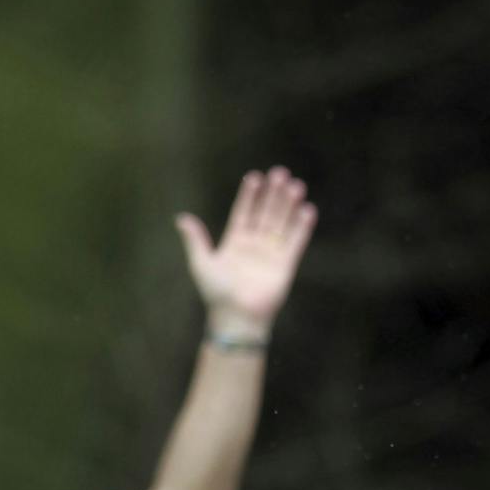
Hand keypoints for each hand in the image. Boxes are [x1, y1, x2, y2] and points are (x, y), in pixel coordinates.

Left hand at [174, 167, 317, 339]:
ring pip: (282, 223)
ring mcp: (272, 253)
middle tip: (280, 173)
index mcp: (234, 243)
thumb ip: (195, 240)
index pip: (244, 213)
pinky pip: (296, 241)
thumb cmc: (216, 292)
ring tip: (296, 185)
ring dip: (289, 205)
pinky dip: (302, 226)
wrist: (237, 317)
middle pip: (266, 213)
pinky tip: (307, 210)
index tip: (255, 177)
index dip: (249, 196)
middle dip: (273, 194)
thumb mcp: (202, 263)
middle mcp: (255, 244)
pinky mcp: (286, 264)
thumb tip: (181, 218)